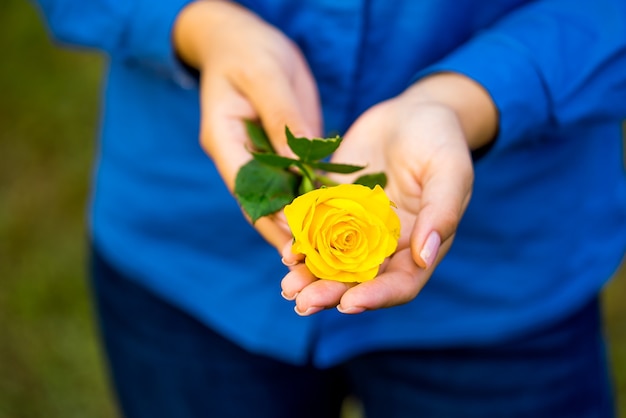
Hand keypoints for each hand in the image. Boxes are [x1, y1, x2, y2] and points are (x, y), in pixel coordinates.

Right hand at [173, 1, 321, 249]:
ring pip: (280, 199)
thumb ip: (281, 116)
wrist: (244, 40)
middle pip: (262, 203)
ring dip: (302, 224)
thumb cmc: (248, 51)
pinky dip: (314, 201)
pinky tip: (337, 220)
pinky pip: (297, 182)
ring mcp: (260, 158)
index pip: (246, 187)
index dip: (270, 213)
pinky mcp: (281, 153)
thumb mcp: (265, 76)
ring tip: (328, 252)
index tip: (298, 234)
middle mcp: (240, 158)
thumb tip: (300, 159)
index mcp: (224, 141)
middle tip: (315, 259)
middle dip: (287, 231)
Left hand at [281, 73, 496, 314]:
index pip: (400, 283)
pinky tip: (283, 248)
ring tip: (287, 286)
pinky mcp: (335, 207)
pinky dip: (299, 241)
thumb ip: (441, 212)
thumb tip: (426, 256)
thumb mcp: (450, 171)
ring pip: (332, 260)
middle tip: (303, 302)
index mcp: (420, 244)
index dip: (376, 297)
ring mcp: (358, 227)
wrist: (411, 113)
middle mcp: (387, 243)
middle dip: (332, 292)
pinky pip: (315, 229)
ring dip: (310, 276)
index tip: (348, 304)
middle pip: (359, 279)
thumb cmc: (440, 140)